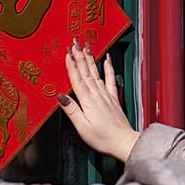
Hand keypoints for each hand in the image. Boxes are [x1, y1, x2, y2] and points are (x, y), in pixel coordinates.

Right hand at [57, 40, 137, 162]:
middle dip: (79, 55)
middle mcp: (97, 95)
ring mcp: (106, 95)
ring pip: (96, 72)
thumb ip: (72, 110)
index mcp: (88, 101)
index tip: (67, 53)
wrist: (123, 142)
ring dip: (90, 58)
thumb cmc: (103, 138)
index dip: (71, 65)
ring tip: (86, 46)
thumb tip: (61, 96)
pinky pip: (110, 79)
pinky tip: (107, 59)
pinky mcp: (113, 98)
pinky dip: (108, 68)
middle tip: (74, 42)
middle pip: (86, 71)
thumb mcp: (82, 127)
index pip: (77, 79)